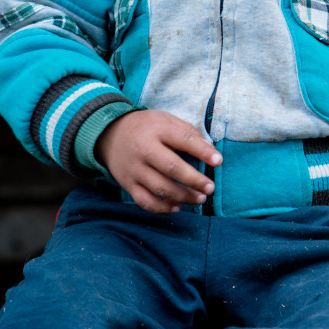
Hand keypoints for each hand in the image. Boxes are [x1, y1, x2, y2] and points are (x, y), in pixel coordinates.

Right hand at [95, 109, 221, 213]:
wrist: (110, 134)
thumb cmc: (146, 127)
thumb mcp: (166, 120)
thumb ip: (188, 133)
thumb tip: (210, 151)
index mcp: (158, 129)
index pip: (184, 139)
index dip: (202, 151)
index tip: (218, 161)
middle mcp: (145, 149)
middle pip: (171, 167)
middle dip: (194, 180)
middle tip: (210, 188)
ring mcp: (135, 169)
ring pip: (160, 188)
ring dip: (183, 196)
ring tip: (200, 199)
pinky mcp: (128, 184)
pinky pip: (145, 201)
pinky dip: (162, 208)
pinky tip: (177, 207)